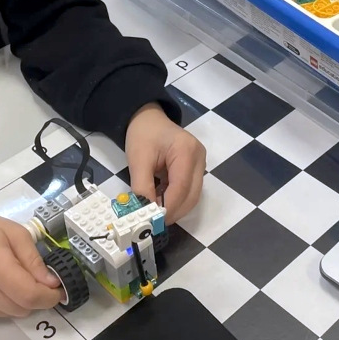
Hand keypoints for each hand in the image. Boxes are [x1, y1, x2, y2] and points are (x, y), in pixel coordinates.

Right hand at [0, 200, 60, 317]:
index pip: (30, 294)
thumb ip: (33, 259)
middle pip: (23, 308)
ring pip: (13, 314)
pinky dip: (8, 303)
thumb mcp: (13, 232)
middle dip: (39, 298)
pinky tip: (1, 284)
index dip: (49, 296)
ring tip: (18, 278)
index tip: (59, 289)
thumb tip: (52, 282)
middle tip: (42, 281)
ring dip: (24, 302)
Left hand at [124, 103, 205, 221]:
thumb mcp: (138, 160)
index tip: (152, 220)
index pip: (181, 187)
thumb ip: (142, 187)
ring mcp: (200, 163)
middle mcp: (199, 157)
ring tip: (154, 210)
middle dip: (173, 211)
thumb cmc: (143, 135)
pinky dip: (175, 200)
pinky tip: (160, 199)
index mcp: (186, 150)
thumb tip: (145, 213)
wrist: (147, 118)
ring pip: (193, 196)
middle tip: (153, 221)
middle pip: (192, 195)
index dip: (168, 207)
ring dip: (175, 207)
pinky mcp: (196, 169)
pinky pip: (189, 191)